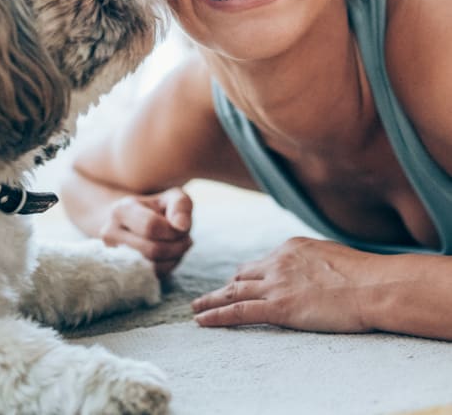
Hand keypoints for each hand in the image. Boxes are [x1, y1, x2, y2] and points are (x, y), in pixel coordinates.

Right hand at [100, 187, 192, 275]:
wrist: (135, 223)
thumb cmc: (158, 209)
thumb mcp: (172, 198)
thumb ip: (181, 205)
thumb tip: (181, 226)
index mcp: (121, 210)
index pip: (151, 226)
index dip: (173, 230)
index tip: (183, 227)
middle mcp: (110, 234)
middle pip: (152, 250)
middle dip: (177, 246)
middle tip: (186, 238)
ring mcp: (113, 256)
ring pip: (152, 267)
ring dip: (174, 258)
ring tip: (178, 245)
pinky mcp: (122, 272)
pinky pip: (150, 277)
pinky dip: (167, 267)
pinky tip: (170, 255)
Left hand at [192, 237, 374, 332]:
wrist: (372, 286)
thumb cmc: (364, 275)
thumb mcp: (332, 256)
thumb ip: (313, 261)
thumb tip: (312, 270)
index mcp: (291, 247)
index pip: (262, 263)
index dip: (248, 275)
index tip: (238, 283)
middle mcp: (277, 262)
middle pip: (242, 275)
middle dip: (226, 286)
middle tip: (209, 296)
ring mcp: (276, 284)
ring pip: (232, 292)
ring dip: (211, 300)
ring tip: (196, 309)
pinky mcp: (278, 307)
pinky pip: (238, 311)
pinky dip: (216, 316)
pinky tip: (202, 321)